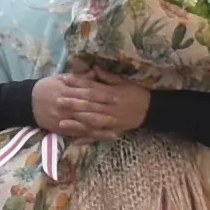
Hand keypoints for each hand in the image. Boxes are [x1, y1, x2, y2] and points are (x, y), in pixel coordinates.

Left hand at [32, 70, 152, 137]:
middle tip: (58, 100)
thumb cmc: (136, 93)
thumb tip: (94, 68)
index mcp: (111, 93)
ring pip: (92, 120)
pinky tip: (76, 140)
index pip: (92, 87)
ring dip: (77, 122)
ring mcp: (112, 119)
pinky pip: (99, 134)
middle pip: (89, 104)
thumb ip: (108, 77)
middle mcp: (110, 106)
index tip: (64, 80)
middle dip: (73, 103)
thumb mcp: (124, 82)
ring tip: (61, 122)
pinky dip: (88, 137)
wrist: (151, 109)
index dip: (77, 84)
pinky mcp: (113, 129)